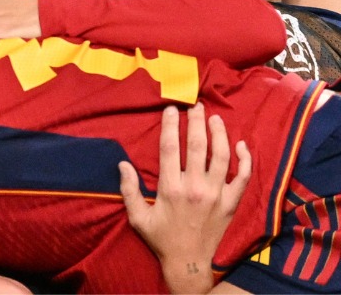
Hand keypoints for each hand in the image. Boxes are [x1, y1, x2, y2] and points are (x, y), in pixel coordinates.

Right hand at [119, 103, 250, 293]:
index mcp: (170, 188)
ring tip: (216, 118)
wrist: (188, 262)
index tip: (171, 110)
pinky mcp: (231, 203)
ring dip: (219, 134)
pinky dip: (245, 160)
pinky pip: (242, 177)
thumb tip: (122, 164)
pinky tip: (241, 145)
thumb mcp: (137, 216)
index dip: (170, 126)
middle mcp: (195, 187)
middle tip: (196, 106)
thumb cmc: (161, 237)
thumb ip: (128, 189)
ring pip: (221, 157)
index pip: (170, 148)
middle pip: (197, 146)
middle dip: (196, 122)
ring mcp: (216, 195)